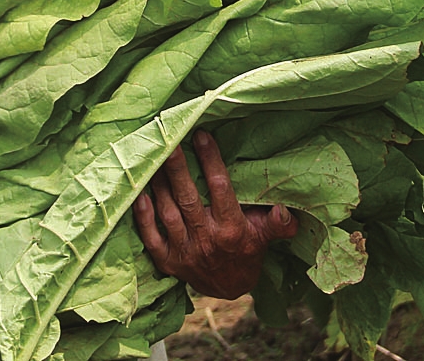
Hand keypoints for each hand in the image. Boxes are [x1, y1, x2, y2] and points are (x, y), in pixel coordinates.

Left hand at [133, 130, 297, 298]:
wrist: (229, 288)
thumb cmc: (247, 251)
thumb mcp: (266, 236)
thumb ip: (278, 223)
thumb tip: (285, 210)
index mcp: (232, 229)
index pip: (220, 189)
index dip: (210, 161)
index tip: (201, 136)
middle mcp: (207, 240)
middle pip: (188, 199)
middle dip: (177, 169)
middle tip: (169, 141)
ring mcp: (185, 252)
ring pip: (168, 213)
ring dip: (159, 185)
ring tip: (152, 159)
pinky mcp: (168, 261)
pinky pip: (151, 237)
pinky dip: (143, 216)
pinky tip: (138, 194)